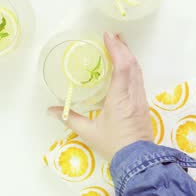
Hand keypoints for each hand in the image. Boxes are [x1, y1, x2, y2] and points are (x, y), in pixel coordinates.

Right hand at [48, 33, 153, 160]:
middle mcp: (133, 94)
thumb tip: (52, 110)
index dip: (116, 49)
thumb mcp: (89, 132)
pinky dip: (132, 67)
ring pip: (138, 70)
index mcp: (119, 98)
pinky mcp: (143, 104)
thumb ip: (70, 119)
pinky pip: (139, 79)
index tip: (108, 36)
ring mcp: (141, 98)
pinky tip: (125, 67)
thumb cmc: (113, 144)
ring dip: (129, 56)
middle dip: (123, 47)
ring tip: (119, 46)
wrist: (138, 160)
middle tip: (113, 36)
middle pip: (132, 64)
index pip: (121, 66)